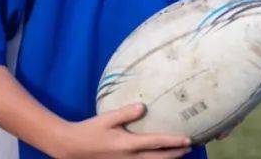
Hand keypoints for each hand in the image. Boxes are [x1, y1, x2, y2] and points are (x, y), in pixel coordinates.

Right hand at [55, 103, 191, 158]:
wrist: (70, 148)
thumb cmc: (90, 130)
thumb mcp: (107, 118)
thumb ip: (126, 112)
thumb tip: (143, 106)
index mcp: (128, 144)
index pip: (157, 143)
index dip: (174, 142)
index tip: (188, 139)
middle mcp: (129, 157)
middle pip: (158, 158)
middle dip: (175, 154)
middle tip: (190, 147)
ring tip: (179, 154)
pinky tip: (157, 157)